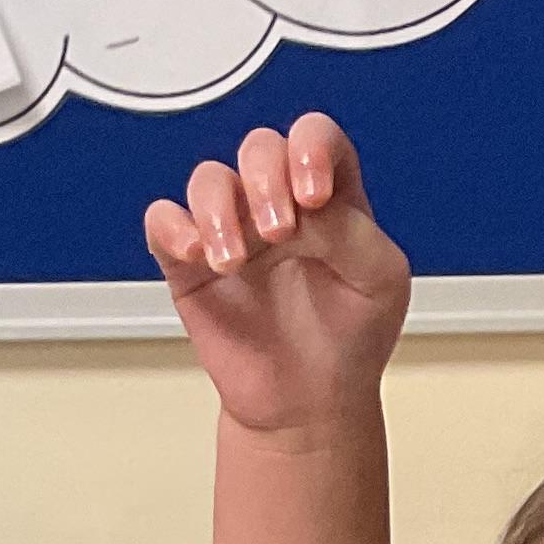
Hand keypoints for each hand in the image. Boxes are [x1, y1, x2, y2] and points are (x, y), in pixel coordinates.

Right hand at [142, 115, 410, 443]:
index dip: (310, 148)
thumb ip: (351, 231)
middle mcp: (277, 203)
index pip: (316, 138)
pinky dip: (172, 227)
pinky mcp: (191, 263)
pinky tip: (196, 253)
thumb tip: (308, 205)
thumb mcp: (379, 281)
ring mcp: (233, 229)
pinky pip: (164, 221)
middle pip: (259, 147)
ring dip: (219, 209)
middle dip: (265, 179)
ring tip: (234, 261)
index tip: (314, 194)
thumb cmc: (352, 337)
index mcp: (329, 197)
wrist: (311, 405)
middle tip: (280, 232)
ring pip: (210, 179)